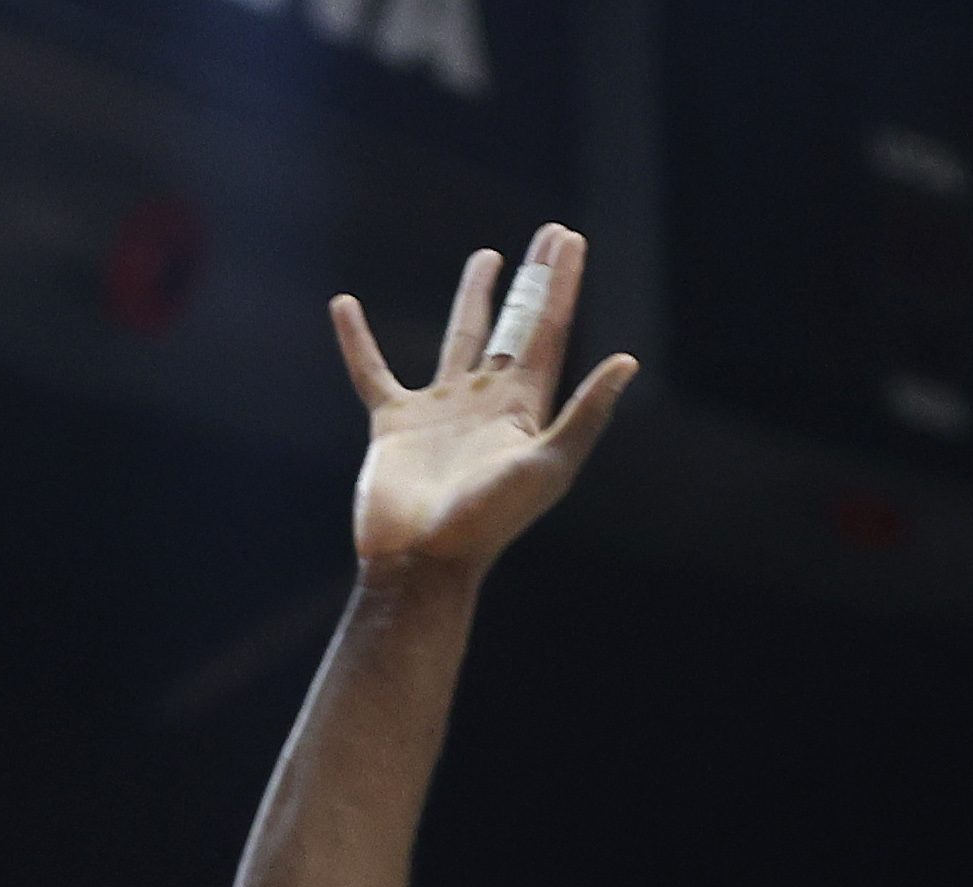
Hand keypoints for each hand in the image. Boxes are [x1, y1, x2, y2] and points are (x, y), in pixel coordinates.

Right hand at [336, 228, 639, 575]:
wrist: (421, 563)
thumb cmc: (486, 524)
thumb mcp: (546, 466)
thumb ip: (585, 414)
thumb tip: (628, 361)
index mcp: (524, 408)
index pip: (548, 331)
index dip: (561, 285)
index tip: (569, 240)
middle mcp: (486, 401)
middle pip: (515, 325)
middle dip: (533, 281)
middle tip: (549, 237)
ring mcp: (440, 410)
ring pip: (460, 338)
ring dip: (474, 298)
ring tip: (487, 257)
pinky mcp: (394, 423)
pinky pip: (372, 371)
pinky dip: (357, 341)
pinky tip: (344, 305)